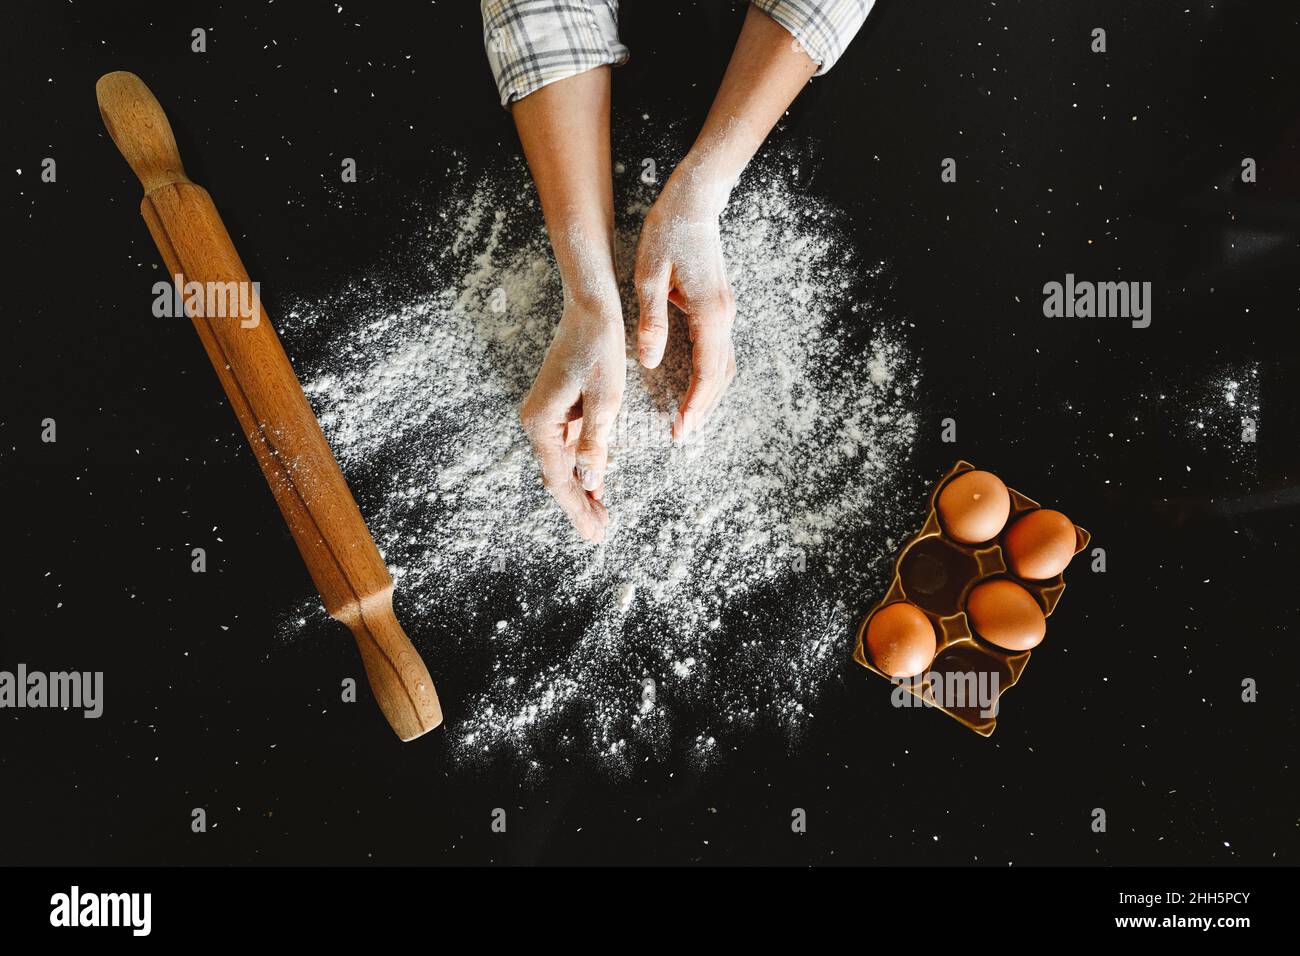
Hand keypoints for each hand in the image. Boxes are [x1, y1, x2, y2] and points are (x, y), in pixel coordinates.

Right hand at [518, 294, 625, 541]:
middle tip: (599, 533)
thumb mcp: (606, 400)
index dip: (578, 510)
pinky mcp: (557, 407)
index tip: (595, 534)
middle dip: (579, 505)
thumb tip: (590, 483)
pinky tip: (597, 484)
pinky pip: (567, 446)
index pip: (560, 479)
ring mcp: (546, 414)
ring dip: (581, 488)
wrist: (591, 308)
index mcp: (542, 422)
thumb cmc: (600, 349)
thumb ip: (595, 444)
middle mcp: (537, 420)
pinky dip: (582, 466)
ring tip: (600, 517)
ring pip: (562, 463)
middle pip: (557, 475)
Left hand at [634, 161, 737, 441]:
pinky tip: (696, 386)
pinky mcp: (719, 306)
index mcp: (709, 313)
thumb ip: (652, 322)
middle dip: (703, 409)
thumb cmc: (668, 233)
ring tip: (689, 419)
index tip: (681, 430)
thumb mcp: (650, 275)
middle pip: (721, 376)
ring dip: (710, 395)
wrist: (695, 200)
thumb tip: (651, 363)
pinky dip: (711, 376)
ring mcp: (725, 312)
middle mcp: (724, 317)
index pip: (707, 373)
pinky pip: (720, 352)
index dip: (695, 405)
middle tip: (682, 435)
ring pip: (725, 366)